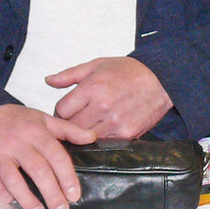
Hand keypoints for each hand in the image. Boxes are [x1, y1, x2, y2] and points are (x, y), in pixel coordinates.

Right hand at [0, 104, 96, 208]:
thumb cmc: (13, 120)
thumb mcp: (42, 118)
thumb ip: (68, 129)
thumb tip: (92, 137)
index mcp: (36, 132)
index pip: (56, 156)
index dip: (67, 177)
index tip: (74, 195)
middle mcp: (18, 144)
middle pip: (38, 171)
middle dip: (52, 194)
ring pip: (14, 180)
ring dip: (27, 200)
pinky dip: (4, 195)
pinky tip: (13, 202)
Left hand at [48, 57, 174, 139]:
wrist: (161, 79)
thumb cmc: (128, 71)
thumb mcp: (97, 65)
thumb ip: (70, 75)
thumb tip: (48, 80)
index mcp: (92, 87)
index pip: (62, 110)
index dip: (60, 112)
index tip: (66, 112)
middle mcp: (102, 106)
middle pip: (71, 126)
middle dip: (69, 125)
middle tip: (74, 122)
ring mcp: (115, 122)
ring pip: (85, 138)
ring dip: (83, 135)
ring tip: (88, 127)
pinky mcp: (126, 134)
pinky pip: (103, 143)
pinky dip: (100, 140)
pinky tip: (103, 131)